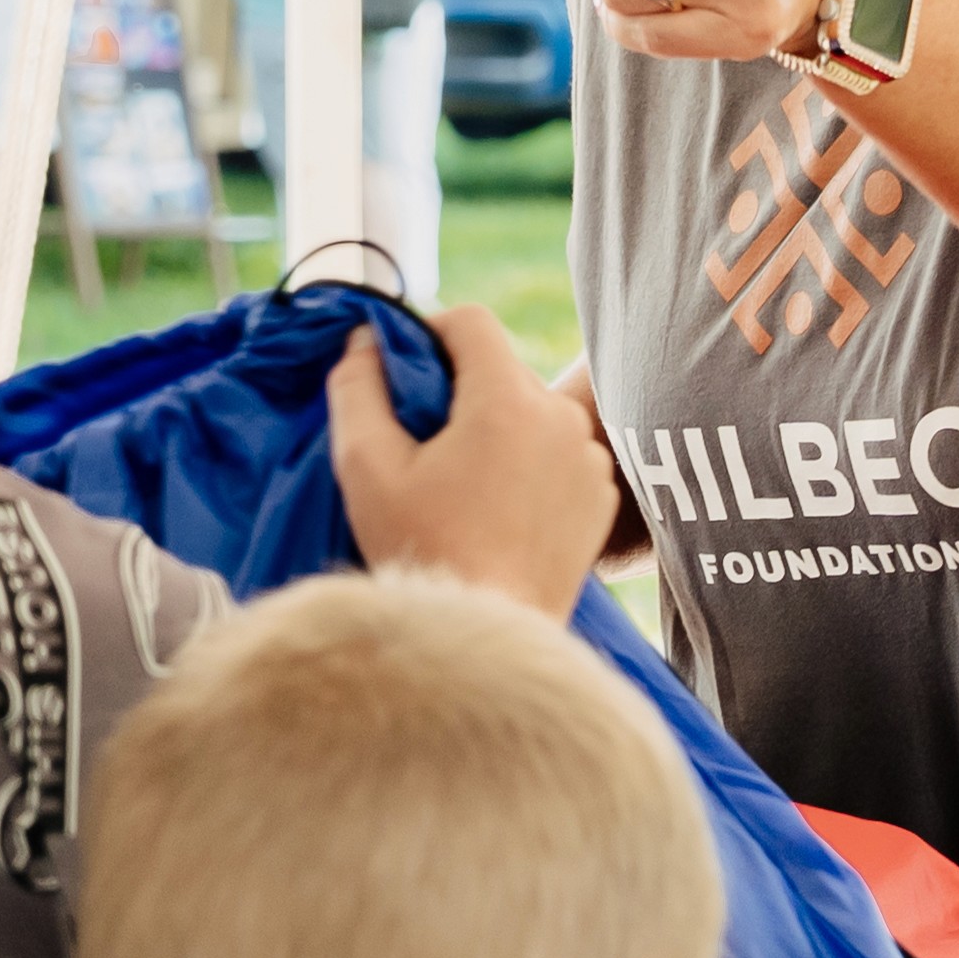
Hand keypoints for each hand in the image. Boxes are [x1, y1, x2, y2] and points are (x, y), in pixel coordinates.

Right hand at [328, 306, 624, 617]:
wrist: (486, 634)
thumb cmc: (422, 549)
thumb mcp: (366, 466)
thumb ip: (357, 388)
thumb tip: (365, 342)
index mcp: (507, 399)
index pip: (471, 322)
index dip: (429, 334)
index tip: (404, 374)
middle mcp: (561, 418)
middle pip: (502, 370)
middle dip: (460, 392)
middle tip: (422, 444)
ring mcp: (589, 459)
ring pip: (532, 414)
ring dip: (497, 432)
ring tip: (461, 487)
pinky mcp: (601, 498)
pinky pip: (559, 457)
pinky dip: (529, 468)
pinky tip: (498, 512)